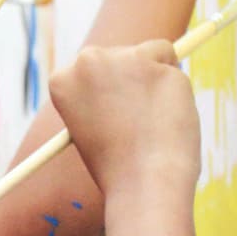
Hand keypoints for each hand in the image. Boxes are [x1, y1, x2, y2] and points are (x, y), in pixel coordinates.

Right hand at [48, 39, 200, 196]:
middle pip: (117, 53)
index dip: (107, 87)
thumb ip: (100, 100)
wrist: (144, 182)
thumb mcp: (91, 129)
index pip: (88, 67)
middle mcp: (87, 62)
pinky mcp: (157, 62)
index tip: (115, 108)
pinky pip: (172, 61)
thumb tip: (125, 83)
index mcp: (61, 80)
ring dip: (155, 79)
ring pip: (149, 53)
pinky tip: (167, 113)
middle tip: (140, 115)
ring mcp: (123, 59)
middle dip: (132, 75)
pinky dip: (175, 83)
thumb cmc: (117, 166)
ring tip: (151, 121)